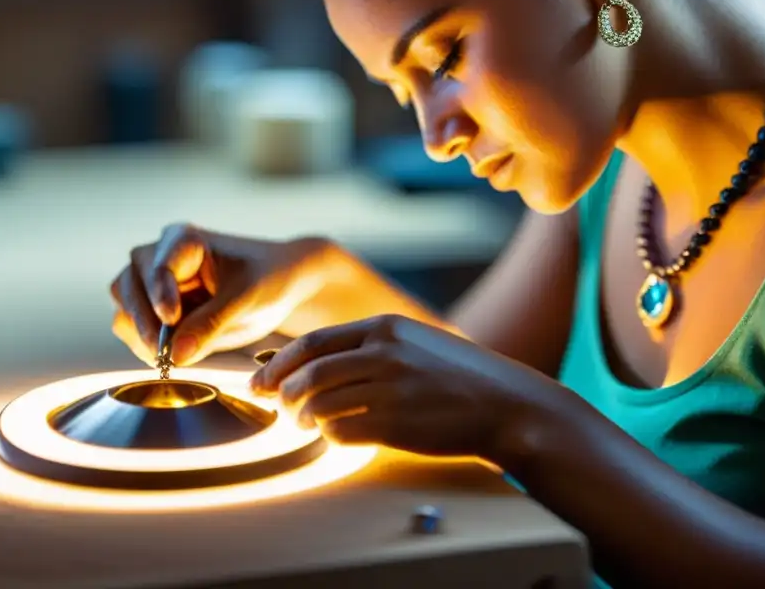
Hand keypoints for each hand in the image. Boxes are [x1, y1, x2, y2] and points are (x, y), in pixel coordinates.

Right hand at [109, 224, 336, 365]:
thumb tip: (176, 355)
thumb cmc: (266, 277)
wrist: (278, 284)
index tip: (172, 319)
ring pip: (124, 311)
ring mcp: (150, 284)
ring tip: (172, 356)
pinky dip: (145, 347)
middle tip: (165, 353)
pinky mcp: (152, 310)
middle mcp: (158, 257)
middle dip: (145, 322)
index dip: (160, 294)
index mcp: (182, 240)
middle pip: (127, 288)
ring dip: (141, 337)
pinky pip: (133, 332)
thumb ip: (212, 324)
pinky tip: (172, 355)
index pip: (157, 267)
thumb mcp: (247, 298)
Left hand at [249, 314, 565, 462]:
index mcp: (385, 328)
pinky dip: (330, 436)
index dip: (279, 362)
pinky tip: (334, 435)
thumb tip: (306, 359)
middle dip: (282, 390)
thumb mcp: (411, 344)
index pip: (314, 343)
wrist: (505, 405)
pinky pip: (344, 432)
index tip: (259, 378)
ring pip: (322, 403)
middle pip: (311, 372)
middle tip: (272, 403)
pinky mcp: (398, 424)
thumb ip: (362, 349)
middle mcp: (385, 353)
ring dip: (304, 415)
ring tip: (302, 421)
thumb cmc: (454, 376)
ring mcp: (391, 389)